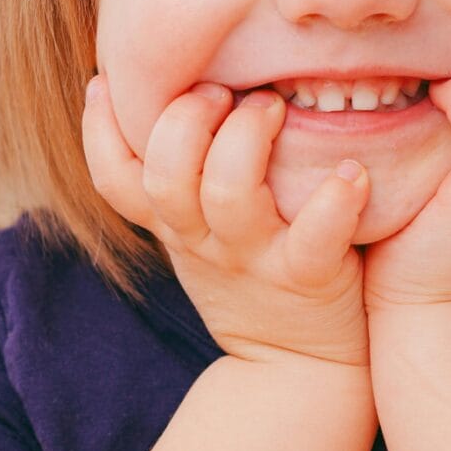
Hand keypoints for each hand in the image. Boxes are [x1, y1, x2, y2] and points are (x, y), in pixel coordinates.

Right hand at [81, 75, 372, 368]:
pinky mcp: (307, 277)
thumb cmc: (252, 278)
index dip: (98, 130)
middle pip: (165, 176)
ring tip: (275, 106)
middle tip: (221, 91)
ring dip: (248, 139)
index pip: (113, 178)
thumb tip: (165, 94)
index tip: (106, 80)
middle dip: (186, 119)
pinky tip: (351, 172)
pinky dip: (334, 201)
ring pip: (228, 195)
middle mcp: (203, 240)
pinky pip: (315, 238)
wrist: (299, 370)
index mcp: (174, 224)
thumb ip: (181, 178)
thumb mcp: (197, 236)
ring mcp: (253, 259)